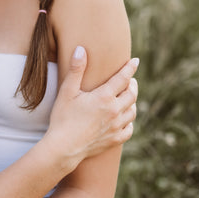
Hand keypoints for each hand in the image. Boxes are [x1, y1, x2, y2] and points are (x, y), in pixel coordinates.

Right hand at [49, 47, 138, 166]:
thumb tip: (80, 49)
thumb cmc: (62, 118)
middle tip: (130, 80)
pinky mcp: (115, 140)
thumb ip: (76, 69)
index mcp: (104, 97)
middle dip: (133, 84)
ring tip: (127, 97)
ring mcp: (116, 127)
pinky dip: (129, 121)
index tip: (135, 61)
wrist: (64, 148)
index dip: (130, 68)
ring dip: (132, 102)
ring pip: (132, 111)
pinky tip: (124, 119)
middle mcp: (114, 111)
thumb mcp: (67, 91)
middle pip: (132, 94)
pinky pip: (129, 129)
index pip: (123, 78)